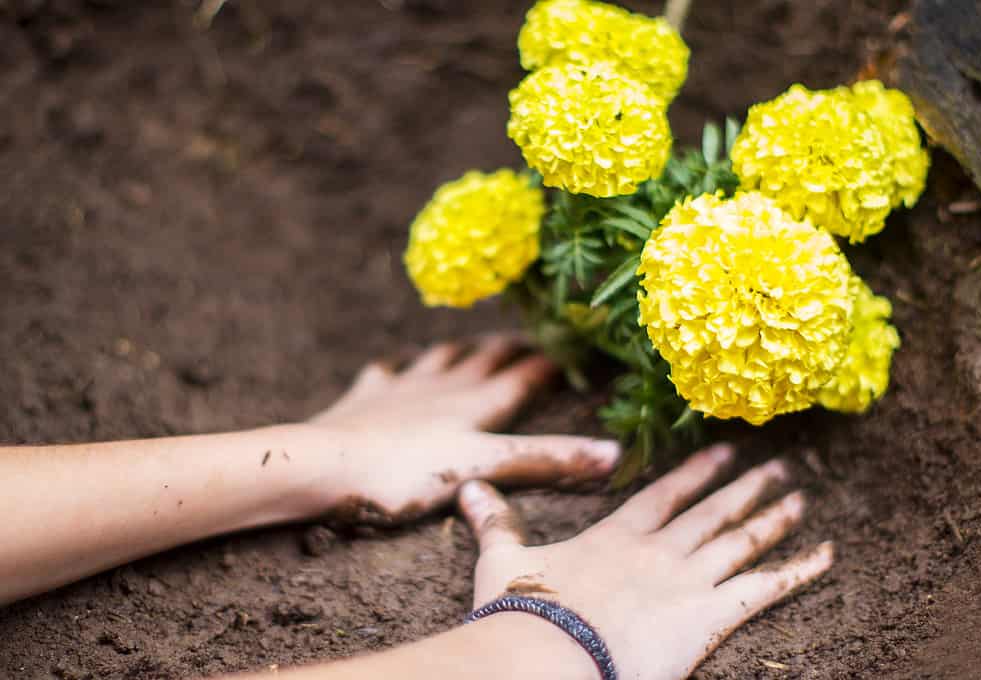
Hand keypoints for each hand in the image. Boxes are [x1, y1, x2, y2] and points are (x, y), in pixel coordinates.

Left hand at [305, 334, 620, 524]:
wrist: (323, 464)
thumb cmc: (404, 472)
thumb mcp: (483, 468)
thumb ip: (546, 460)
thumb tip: (614, 453)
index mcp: (475, 405)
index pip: (524, 378)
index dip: (552, 363)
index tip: (578, 346)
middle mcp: (442, 387)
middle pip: (484, 360)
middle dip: (510, 349)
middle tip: (531, 337)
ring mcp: (401, 388)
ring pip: (439, 359)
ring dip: (460, 350)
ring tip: (472, 343)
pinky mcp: (364, 399)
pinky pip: (383, 374)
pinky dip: (393, 368)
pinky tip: (392, 366)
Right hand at [457, 444, 833, 679]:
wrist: (548, 652)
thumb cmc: (523, 609)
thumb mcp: (502, 558)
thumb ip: (494, 520)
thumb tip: (466, 488)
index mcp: (619, 536)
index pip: (667, 493)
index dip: (697, 472)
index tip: (722, 451)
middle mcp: (661, 549)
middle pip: (714, 512)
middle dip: (747, 488)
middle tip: (779, 466)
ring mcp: (690, 579)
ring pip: (743, 541)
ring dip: (775, 518)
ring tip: (801, 498)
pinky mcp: (711, 615)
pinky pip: (766, 589)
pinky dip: (799, 570)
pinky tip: (827, 554)